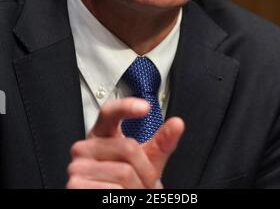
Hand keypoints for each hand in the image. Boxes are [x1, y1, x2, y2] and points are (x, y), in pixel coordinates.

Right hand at [66, 97, 184, 188]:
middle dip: (146, 171)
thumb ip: (161, 142)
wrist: (110, 202)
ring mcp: (78, 166)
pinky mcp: (75, 186)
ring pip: (124, 172)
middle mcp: (85, 146)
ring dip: (138, 189)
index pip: (110, 112)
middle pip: (129, 148)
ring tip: (133, 192)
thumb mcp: (146, 159)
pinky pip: (113, 190)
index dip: (126, 107)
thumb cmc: (128, 180)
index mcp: (102, 133)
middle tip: (147, 184)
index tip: (146, 107)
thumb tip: (177, 123)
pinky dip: (124, 199)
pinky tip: (120, 198)